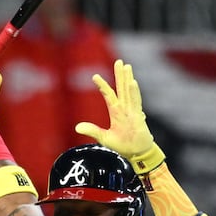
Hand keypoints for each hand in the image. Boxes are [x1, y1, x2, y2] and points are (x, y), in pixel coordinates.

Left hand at [74, 59, 163, 173]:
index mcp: (116, 112)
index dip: (102, 85)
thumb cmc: (122, 146)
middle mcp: (124, 108)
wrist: (135, 153)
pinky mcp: (138, 116)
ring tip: (127, 66)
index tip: (94, 76)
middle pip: (121, 88)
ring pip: (128, 91)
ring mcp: (132, 110)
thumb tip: (77, 128)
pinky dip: (134, 92)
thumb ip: (92, 130)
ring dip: (127, 78)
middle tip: (119, 61)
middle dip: (120, 75)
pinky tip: (132, 82)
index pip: (108, 95)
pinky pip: (135, 101)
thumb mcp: (104, 138)